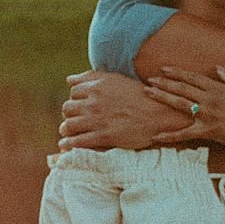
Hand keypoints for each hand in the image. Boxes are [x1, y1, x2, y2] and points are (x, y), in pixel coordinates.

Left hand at [59, 70, 194, 150]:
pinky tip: (66, 146)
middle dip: (70, 115)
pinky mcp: (103, 136)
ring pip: (68, 125)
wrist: (158, 115)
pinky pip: (77, 142)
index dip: (76, 99)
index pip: (73, 92)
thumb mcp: (116, 80)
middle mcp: (94, 102)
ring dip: (66, 130)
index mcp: (97, 86)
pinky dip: (68, 144)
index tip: (81, 106)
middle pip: (67, 108)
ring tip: (69, 133)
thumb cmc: (139, 96)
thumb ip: (91, 78)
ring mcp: (97, 119)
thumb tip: (69, 80)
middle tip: (75, 120)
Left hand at [144, 66, 224, 153]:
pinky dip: (169, 136)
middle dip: (164, 82)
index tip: (164, 69)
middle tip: (149, 79)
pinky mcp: (207, 131)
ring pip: (180, 104)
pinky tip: (156, 136)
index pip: (193, 78)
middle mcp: (209, 99)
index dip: (178, 73)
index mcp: (218, 88)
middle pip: (182, 88)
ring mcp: (207, 115)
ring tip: (147, 92)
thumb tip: (218, 68)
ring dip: (162, 97)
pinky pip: (184, 134)